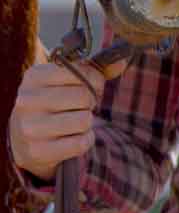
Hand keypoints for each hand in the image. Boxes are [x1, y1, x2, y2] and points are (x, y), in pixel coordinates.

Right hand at [9, 56, 127, 181]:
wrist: (24, 139)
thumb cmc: (53, 101)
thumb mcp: (66, 80)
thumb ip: (95, 69)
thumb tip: (121, 61)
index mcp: (33, 76)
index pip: (78, 70)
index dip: (95, 78)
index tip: (94, 84)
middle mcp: (27, 101)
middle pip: (83, 96)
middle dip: (92, 100)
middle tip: (86, 105)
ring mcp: (30, 127)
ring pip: (84, 120)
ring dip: (87, 121)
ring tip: (77, 120)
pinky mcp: (38, 151)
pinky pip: (80, 144)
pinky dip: (85, 140)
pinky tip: (76, 136)